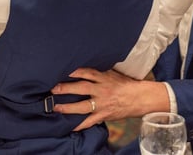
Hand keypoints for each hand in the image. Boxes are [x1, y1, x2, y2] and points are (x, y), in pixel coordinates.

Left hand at [52, 68, 169, 130]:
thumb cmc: (126, 84)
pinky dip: (80, 125)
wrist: (140, 97)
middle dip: (66, 88)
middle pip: (81, 88)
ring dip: (68, 107)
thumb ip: (99, 71)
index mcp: (104, 78)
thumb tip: (84, 66)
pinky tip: (71, 127)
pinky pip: (90, 121)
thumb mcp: (113, 73)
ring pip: (83, 106)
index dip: (74, 71)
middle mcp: (102, 90)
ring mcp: (102, 104)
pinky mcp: (104, 115)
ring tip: (56, 107)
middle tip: (52, 88)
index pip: (87, 72)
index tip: (61, 70)